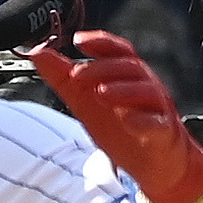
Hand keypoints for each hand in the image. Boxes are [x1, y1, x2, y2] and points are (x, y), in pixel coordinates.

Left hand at [26, 31, 202, 202]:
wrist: (153, 162)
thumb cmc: (122, 126)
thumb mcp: (85, 100)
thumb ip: (62, 76)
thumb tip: (38, 53)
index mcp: (125, 75)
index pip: (116, 50)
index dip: (100, 42)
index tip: (78, 40)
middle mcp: (144, 86)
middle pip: (129, 67)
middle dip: (102, 68)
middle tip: (76, 75)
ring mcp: (156, 108)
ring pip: (145, 91)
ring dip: (123, 90)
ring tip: (101, 93)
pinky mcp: (164, 132)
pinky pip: (158, 124)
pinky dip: (144, 121)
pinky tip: (129, 121)